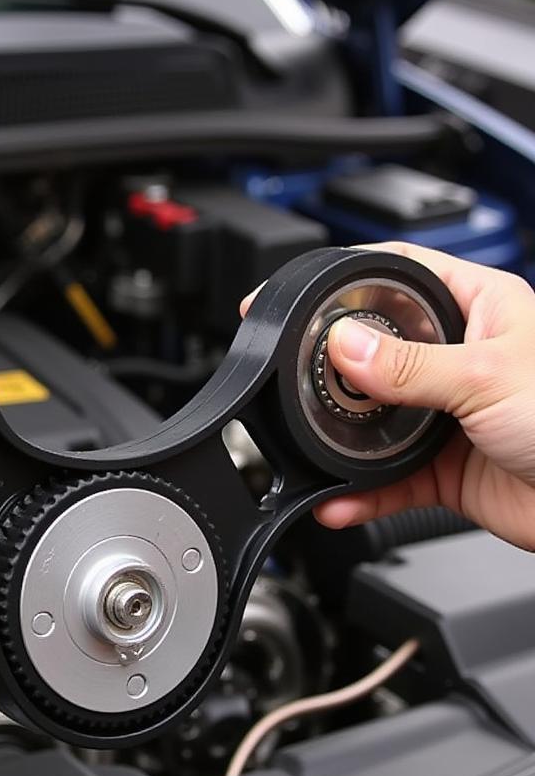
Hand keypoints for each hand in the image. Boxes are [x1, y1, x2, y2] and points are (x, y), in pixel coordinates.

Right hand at [242, 242, 534, 550]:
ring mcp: (445, 414)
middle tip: (286, 383)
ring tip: (310, 452)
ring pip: (371, 421)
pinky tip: (340, 499)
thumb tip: (344, 344)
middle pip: (371, 353)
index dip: (340, 283)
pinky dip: (358, 493)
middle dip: (328, 373)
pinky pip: (384, 479)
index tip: (291, 298)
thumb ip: (410, 365)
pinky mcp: (440, 467)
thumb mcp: (489, 376)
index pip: (394, 276)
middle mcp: (455, 357)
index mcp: (476, 309)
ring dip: (338, 443)